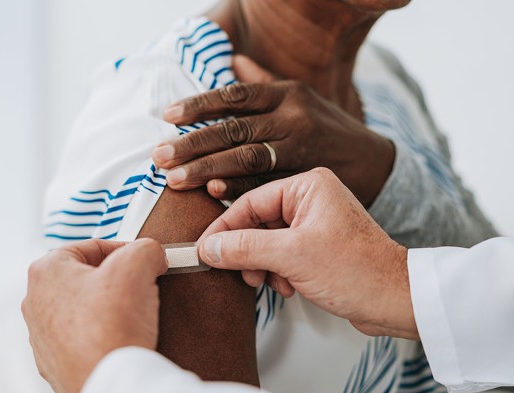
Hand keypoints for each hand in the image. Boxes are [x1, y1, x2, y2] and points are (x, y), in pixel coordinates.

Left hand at [22, 239, 167, 392]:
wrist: (106, 383)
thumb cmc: (111, 326)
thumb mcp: (138, 264)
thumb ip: (146, 248)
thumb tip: (153, 255)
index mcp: (46, 271)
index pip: (92, 247)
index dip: (125, 250)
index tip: (144, 262)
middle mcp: (36, 302)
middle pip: (87, 277)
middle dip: (117, 280)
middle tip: (141, 287)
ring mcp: (43, 336)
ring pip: (86, 308)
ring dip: (111, 308)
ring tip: (134, 316)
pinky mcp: (56, 363)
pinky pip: (85, 337)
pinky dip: (104, 335)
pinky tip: (122, 338)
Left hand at [153, 56, 394, 205]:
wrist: (373, 162)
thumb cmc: (328, 127)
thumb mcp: (301, 97)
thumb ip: (264, 82)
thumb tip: (232, 60)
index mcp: (288, 94)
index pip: (235, 96)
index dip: (198, 105)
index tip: (167, 116)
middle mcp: (293, 119)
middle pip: (234, 130)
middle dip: (192, 144)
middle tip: (159, 157)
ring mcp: (300, 150)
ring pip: (246, 158)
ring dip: (207, 169)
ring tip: (174, 179)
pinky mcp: (304, 180)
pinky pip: (266, 185)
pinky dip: (239, 190)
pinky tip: (213, 193)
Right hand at [198, 169, 417, 339]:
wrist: (396, 300)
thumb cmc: (358, 270)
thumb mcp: (292, 256)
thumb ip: (245, 248)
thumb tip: (209, 247)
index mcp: (308, 187)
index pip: (250, 202)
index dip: (225, 229)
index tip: (205, 249)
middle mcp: (311, 200)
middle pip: (257, 223)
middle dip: (248, 252)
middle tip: (241, 272)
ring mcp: (314, 223)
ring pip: (267, 241)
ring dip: (263, 265)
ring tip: (271, 283)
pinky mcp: (317, 245)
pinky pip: (282, 254)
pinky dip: (278, 272)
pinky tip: (288, 287)